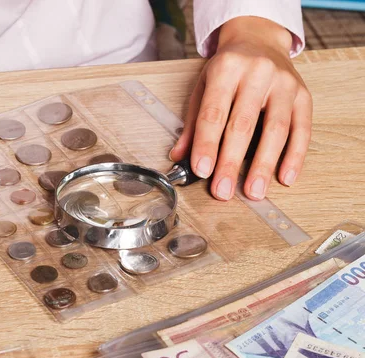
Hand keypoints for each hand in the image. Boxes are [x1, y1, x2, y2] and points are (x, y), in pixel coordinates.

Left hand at [169, 16, 311, 200]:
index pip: (214, 113)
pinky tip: (285, 177)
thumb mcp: (203, 87)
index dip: (206, 144)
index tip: (201, 171)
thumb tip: (179, 157)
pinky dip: (294, 156)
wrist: (259, 39)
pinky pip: (302, 129)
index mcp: (226, 69)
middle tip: (223, 191)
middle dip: (231, 162)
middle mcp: (257, 73)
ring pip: (275, 129)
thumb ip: (193, 123)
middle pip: (243, 125)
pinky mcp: (304, 94)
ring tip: (253, 191)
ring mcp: (284, 83)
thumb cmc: (228, 68)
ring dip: (263, 165)